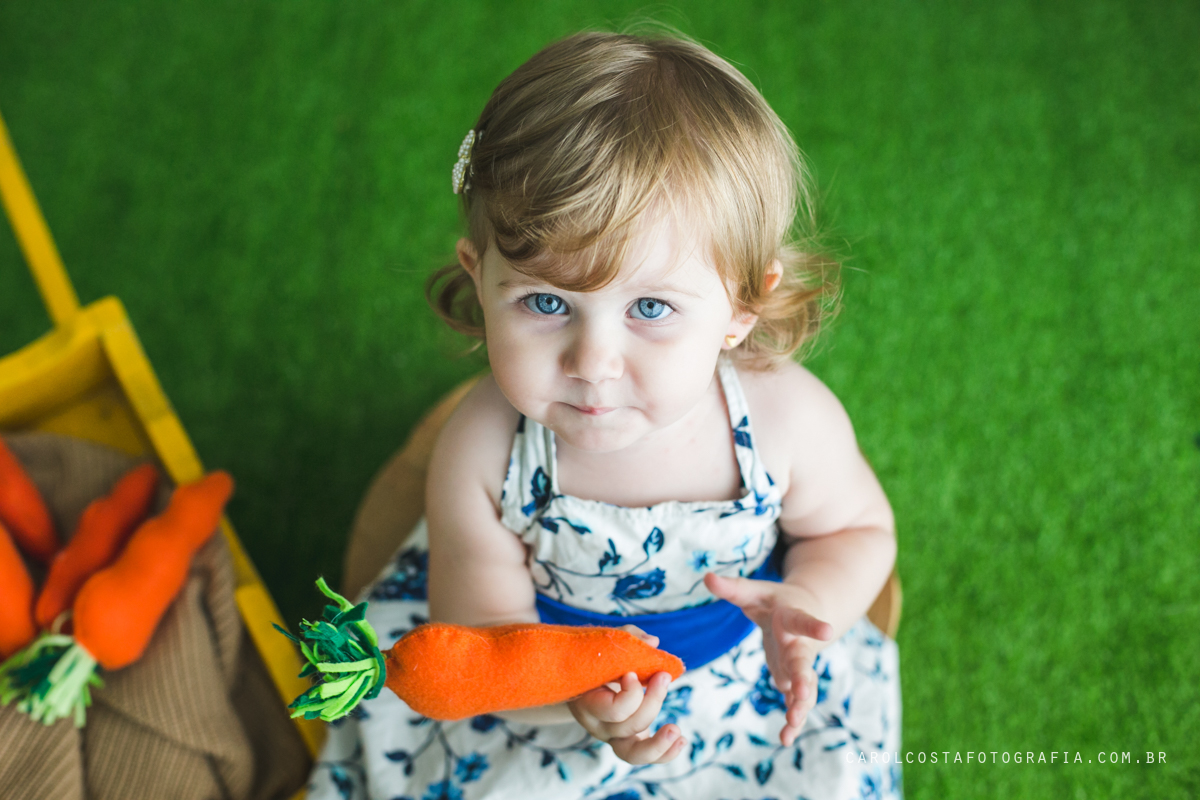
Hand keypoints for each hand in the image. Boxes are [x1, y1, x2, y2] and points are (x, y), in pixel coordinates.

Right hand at [567, 625, 685, 764]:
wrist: (579, 678)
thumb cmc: (593, 656)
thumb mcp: (602, 643)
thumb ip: (627, 638)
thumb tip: (653, 642)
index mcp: (587, 702)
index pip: (613, 710)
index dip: (631, 693)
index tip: (633, 673)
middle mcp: (597, 725)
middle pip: (628, 726)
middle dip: (652, 701)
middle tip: (663, 675)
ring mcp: (613, 736)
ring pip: (634, 753)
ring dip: (659, 743)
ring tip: (676, 730)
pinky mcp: (628, 740)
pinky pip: (645, 756)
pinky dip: (665, 753)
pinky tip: (682, 741)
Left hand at [704, 573, 833, 745]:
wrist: (801, 612)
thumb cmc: (774, 600)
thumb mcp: (754, 592)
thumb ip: (732, 587)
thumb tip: (706, 576)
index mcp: (791, 619)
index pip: (803, 621)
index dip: (814, 626)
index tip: (827, 631)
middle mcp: (799, 645)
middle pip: (803, 663)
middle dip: (803, 679)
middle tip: (802, 695)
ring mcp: (798, 666)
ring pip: (804, 689)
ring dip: (799, 707)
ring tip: (791, 725)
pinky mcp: (793, 681)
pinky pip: (796, 703)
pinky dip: (793, 720)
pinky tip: (785, 739)